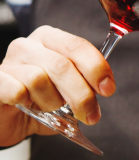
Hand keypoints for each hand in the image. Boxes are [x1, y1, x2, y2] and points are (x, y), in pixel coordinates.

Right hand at [0, 26, 115, 147]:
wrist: (6, 120)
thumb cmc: (39, 101)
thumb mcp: (67, 90)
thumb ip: (85, 83)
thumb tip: (103, 87)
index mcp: (50, 38)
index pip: (78, 46)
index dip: (96, 67)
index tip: (108, 89)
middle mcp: (29, 45)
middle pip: (63, 65)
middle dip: (82, 94)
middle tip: (91, 114)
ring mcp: (8, 61)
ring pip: (40, 78)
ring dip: (52, 101)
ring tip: (51, 108)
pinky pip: (17, 90)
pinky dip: (28, 103)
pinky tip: (27, 105)